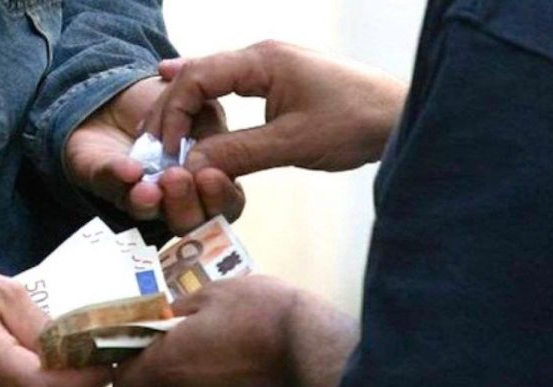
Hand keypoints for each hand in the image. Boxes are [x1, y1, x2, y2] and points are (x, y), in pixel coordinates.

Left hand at [65, 76, 244, 234]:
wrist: (128, 94)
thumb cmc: (176, 107)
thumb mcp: (207, 109)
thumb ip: (214, 129)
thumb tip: (213, 144)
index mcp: (210, 182)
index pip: (225, 204)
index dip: (220, 196)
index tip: (212, 176)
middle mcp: (177, 198)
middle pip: (187, 222)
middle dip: (185, 204)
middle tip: (177, 179)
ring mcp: (140, 195)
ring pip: (147, 213)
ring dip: (150, 202)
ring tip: (150, 188)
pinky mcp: (105, 182)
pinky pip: (110, 185)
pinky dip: (119, 176)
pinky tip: (129, 170)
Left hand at [113, 276, 302, 386]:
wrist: (314, 346)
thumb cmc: (260, 312)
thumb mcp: (214, 293)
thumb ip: (180, 309)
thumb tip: (165, 318)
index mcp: (170, 363)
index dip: (129, 370)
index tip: (142, 350)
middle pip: (167, 384)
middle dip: (178, 360)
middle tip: (202, 331)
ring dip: (208, 372)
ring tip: (236, 343)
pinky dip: (234, 385)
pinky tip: (255, 362)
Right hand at [147, 40, 406, 175]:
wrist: (400, 117)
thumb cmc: (355, 123)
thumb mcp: (293, 143)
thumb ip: (238, 152)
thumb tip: (191, 164)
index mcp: (262, 60)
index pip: (198, 78)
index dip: (173, 114)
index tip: (167, 151)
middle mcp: (261, 56)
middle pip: (198, 75)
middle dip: (170, 109)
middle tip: (151, 144)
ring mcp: (271, 66)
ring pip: (212, 79)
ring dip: (185, 103)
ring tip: (158, 127)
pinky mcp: (280, 81)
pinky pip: (231, 86)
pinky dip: (206, 97)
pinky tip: (188, 99)